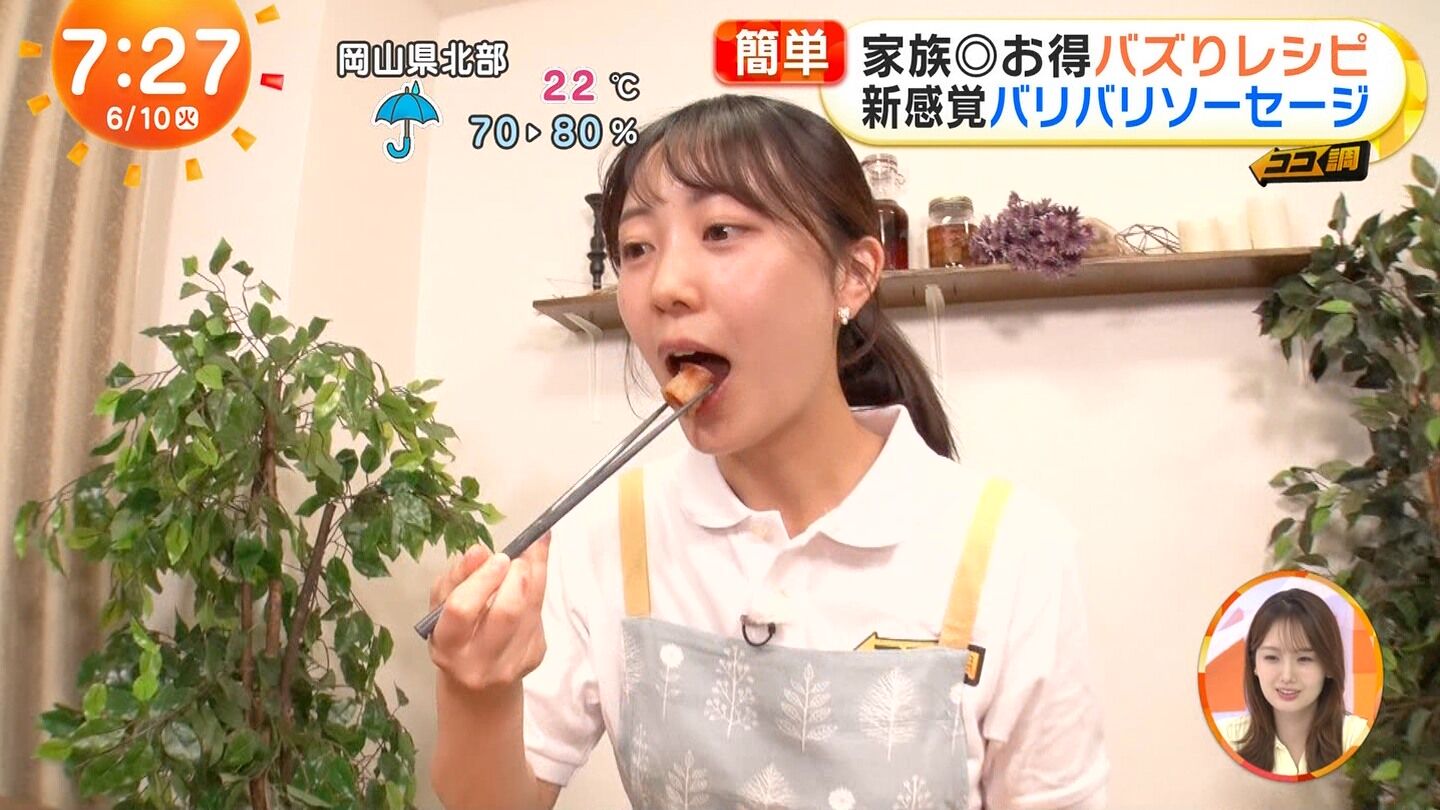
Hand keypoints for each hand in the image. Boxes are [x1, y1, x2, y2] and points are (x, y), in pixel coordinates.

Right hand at [427, 533, 551, 694]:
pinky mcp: (533, 657)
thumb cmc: (456, 633)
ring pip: (531, 610)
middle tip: (517, 556)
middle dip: (518, 575)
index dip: (483, 578)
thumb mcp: (442, 605)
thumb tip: (480, 551)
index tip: (499, 556)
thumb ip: (458, 577)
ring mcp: (510, 663)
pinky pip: (540, 616)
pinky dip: (538, 591)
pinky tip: (530, 580)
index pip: (463, 609)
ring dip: (535, 576)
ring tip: (530, 554)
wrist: (478, 683)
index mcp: (447, 646)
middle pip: (507, 611)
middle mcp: (479, 662)